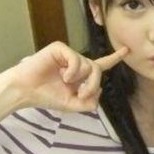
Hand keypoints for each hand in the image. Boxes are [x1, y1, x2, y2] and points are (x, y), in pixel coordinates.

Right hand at [7, 41, 127, 111]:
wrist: (25, 91)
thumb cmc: (46, 96)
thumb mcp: (72, 105)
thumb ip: (89, 102)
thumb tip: (99, 89)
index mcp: (81, 74)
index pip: (102, 65)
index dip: (115, 58)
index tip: (127, 50)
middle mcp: (77, 63)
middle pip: (98, 70)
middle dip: (93, 84)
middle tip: (81, 94)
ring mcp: (68, 55)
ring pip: (89, 65)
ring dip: (81, 78)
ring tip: (67, 83)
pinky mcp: (60, 49)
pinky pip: (76, 59)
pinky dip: (73, 71)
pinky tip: (64, 77)